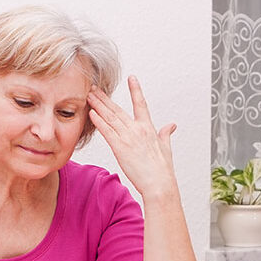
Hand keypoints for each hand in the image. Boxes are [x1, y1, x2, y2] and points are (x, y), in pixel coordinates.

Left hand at [87, 76, 177, 198]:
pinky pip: (106, 131)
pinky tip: (91, 113)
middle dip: (104, 98)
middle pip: (117, 109)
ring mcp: (128, 137)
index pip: (141, 104)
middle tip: (94, 88)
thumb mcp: (166, 148)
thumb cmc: (162, 169)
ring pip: (110, 117)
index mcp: (149, 128)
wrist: (158, 183)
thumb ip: (166, 134)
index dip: (136, 90)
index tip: (131, 77)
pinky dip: (98, 121)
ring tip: (89, 96)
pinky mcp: (120, 147)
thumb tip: (171, 125)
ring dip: (97, 105)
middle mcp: (137, 129)